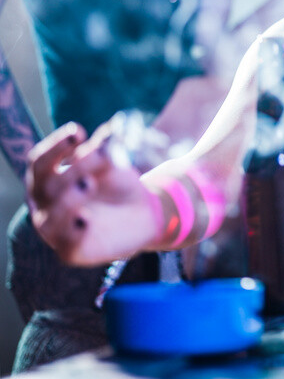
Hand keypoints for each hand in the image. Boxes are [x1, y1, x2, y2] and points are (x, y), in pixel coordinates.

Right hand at [25, 121, 161, 266]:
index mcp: (47, 180)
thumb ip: (106, 148)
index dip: (55, 146)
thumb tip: (108, 130)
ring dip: (67, 200)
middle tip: (98, 156)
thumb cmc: (118, 185)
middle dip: (72, 169)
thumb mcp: (114, 164)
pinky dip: (74, 231)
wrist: (144, 214)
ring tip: (89, 183)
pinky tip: (86, 218)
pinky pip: (66, 245)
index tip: (79, 132)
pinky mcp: (71, 252)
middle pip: (47, 185)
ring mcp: (55, 230)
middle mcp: (44, 205)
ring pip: (48, 218)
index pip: (39, 161)